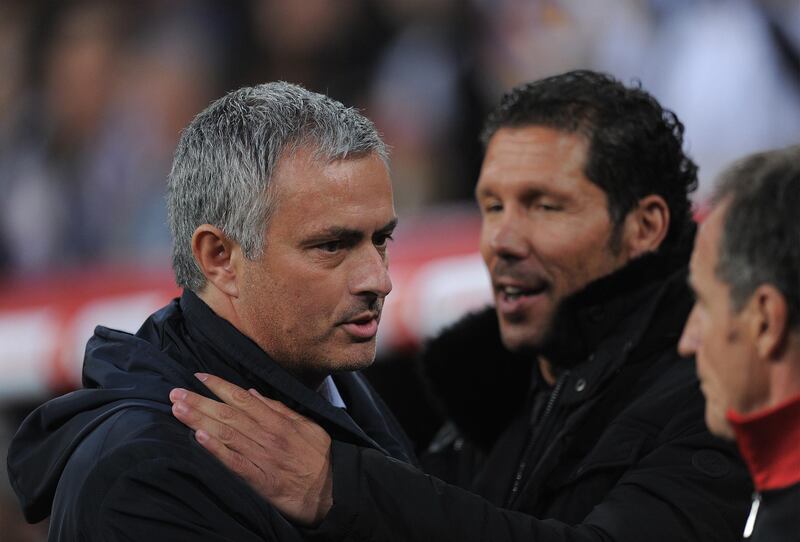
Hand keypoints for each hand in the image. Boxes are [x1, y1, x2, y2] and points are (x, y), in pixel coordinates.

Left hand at [169, 374, 332, 525]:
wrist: (331, 490)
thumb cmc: (317, 457)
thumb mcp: (307, 425)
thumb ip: (280, 409)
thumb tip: (254, 392)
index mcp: (279, 420)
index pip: (243, 398)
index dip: (220, 386)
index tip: (199, 376)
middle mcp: (268, 435)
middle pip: (229, 414)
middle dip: (200, 401)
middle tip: (175, 392)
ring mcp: (262, 456)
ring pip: (227, 434)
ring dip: (200, 420)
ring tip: (178, 410)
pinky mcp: (259, 479)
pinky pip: (234, 462)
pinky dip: (216, 449)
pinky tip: (199, 438)